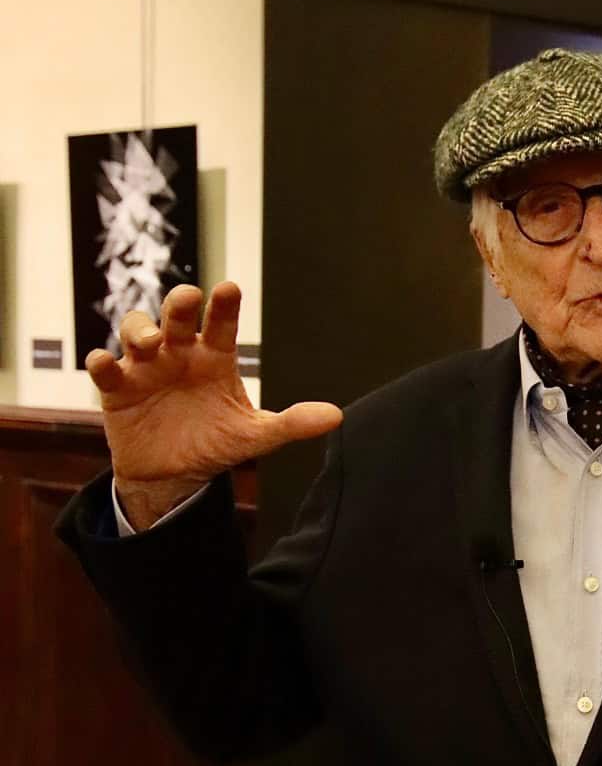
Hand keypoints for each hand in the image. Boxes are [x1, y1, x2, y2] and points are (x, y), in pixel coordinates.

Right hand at [87, 282, 341, 528]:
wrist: (174, 476)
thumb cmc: (216, 443)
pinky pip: (104, 368)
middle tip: (186, 301)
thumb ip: (292, 423)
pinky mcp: (117, 388)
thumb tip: (337, 416)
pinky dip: (100, 363)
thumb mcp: (255, 436)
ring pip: (136, 329)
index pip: (222, 322)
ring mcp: (147, 366)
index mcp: (216, 355)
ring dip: (140, 329)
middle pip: (177, 315)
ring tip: (151, 343)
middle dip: (180, 305)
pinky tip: (102, 364)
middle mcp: (181, 351)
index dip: (224, 305)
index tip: (229, 290)